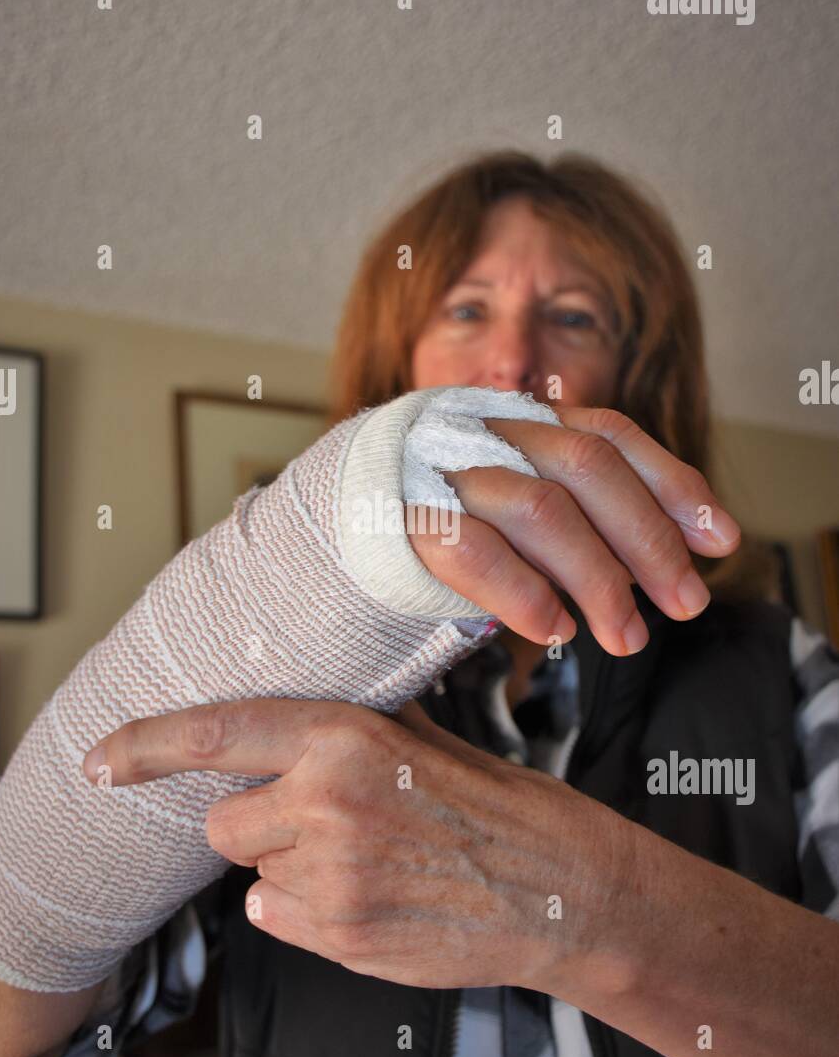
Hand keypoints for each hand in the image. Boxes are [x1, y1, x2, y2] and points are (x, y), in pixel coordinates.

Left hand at [83, 697, 624, 991]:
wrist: (559, 888)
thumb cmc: (492, 804)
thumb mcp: (417, 737)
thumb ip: (337, 730)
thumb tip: (268, 725)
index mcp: (344, 735)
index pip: (216, 733)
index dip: (144, 747)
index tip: (98, 762)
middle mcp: (327, 801)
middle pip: (225, 824)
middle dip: (259, 827)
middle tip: (329, 824)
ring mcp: (332, 876)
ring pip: (257, 877)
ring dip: (294, 872)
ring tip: (374, 863)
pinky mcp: (342, 936)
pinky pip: (281, 921)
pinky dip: (312, 915)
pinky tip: (375, 899)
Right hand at [407, 406, 740, 654]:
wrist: (335, 519)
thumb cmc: (446, 516)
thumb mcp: (517, 496)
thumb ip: (583, 506)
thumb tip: (686, 545)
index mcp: (518, 419)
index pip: (609, 436)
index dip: (671, 483)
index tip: (722, 540)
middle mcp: (483, 430)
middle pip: (587, 469)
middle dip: (649, 540)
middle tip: (688, 603)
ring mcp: (441, 469)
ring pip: (540, 508)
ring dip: (597, 580)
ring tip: (626, 637)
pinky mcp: (404, 518)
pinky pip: (474, 551)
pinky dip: (524, 594)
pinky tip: (554, 629)